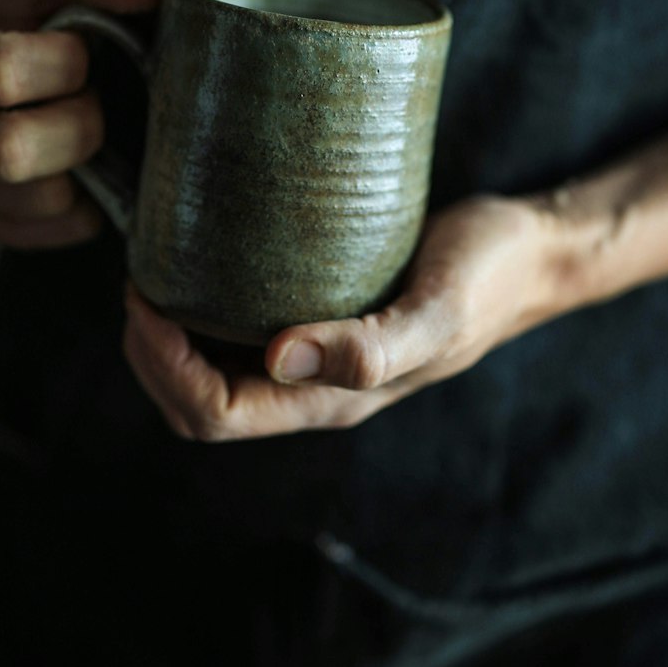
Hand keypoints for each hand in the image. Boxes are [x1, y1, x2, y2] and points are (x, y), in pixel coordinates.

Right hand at [0, 0, 161, 246]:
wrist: (5, 57)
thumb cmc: (40, 12)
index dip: (63, 64)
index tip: (82, 50)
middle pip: (7, 151)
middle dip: (78, 126)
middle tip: (95, 99)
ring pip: (36, 200)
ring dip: (86, 166)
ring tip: (91, 129)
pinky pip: (51, 233)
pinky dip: (88, 204)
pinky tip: (89, 166)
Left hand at [122, 194, 573, 439]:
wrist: (530, 252)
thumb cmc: (489, 276)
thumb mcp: (439, 309)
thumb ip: (371, 346)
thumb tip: (279, 358)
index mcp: (334, 400)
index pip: (216, 413)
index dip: (164, 368)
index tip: (146, 299)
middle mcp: (313, 387)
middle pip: (199, 404)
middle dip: (149, 357)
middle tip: (137, 281)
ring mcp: (313, 355)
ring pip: (213, 371)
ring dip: (167, 337)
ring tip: (154, 269)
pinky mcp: (318, 314)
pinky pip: (239, 331)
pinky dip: (201, 308)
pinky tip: (198, 257)